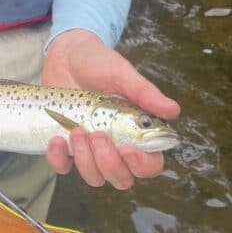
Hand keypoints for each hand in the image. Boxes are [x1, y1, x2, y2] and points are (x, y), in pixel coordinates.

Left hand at [41, 29, 179, 188]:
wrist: (67, 53)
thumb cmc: (99, 62)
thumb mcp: (121, 73)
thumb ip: (144, 93)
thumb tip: (174, 111)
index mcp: (134, 131)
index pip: (149, 164)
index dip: (142, 165)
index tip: (129, 149)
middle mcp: (115, 145)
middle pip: (121, 178)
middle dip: (109, 163)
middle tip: (97, 134)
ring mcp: (89, 147)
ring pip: (94, 177)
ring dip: (85, 160)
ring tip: (76, 130)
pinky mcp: (65, 144)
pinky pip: (62, 167)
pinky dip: (58, 159)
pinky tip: (56, 140)